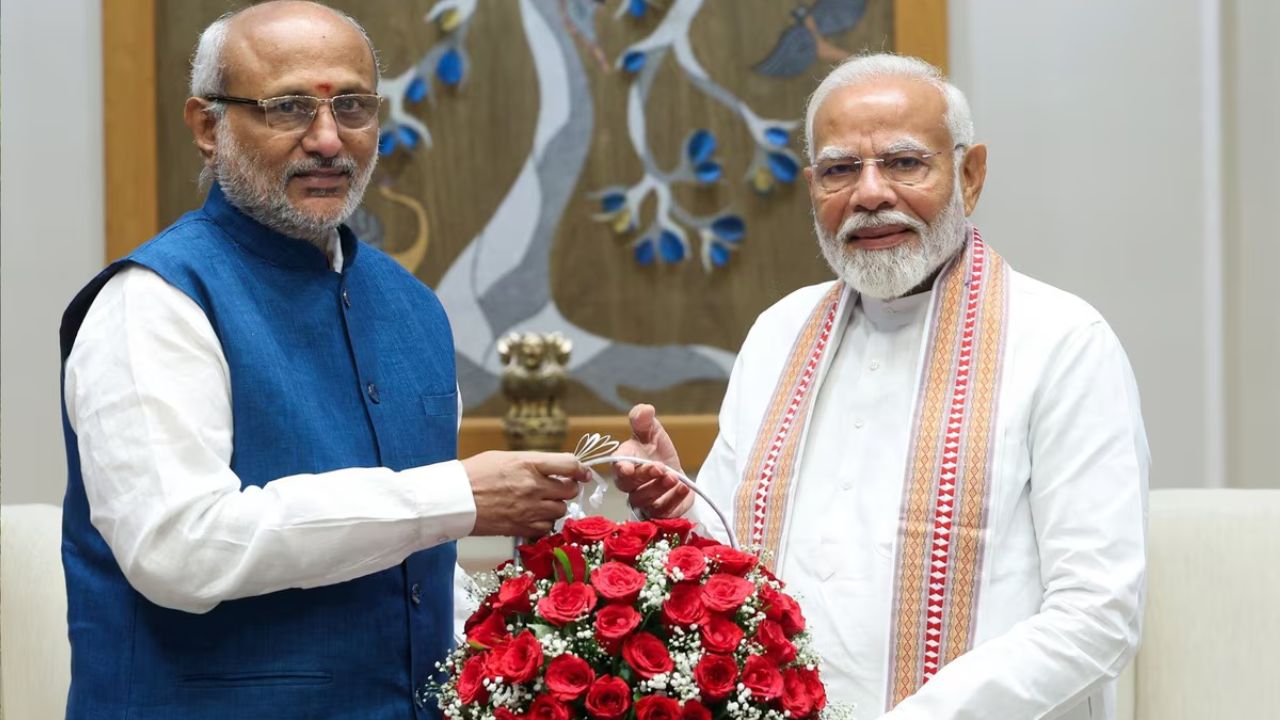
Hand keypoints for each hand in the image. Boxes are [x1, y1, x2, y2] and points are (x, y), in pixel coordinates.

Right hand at [462, 451, 588, 536]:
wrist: (454, 499)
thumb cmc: (475, 474)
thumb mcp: (506, 457)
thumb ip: (533, 462)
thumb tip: (556, 468)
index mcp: (529, 464)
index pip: (569, 465)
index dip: (581, 469)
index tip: (583, 473)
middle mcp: (533, 486)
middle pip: (570, 490)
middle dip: (567, 488)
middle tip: (558, 487)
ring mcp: (529, 509)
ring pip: (560, 510)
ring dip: (555, 506)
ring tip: (540, 502)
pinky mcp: (522, 527)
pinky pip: (547, 527)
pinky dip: (544, 523)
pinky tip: (532, 516)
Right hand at [613, 404, 693, 518]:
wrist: (674, 471)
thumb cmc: (656, 451)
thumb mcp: (652, 431)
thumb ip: (644, 420)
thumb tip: (645, 409)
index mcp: (623, 462)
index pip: (616, 466)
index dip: (620, 467)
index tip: (627, 467)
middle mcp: (629, 485)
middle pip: (630, 485)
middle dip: (645, 476)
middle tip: (661, 468)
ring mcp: (643, 501)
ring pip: (645, 500)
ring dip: (660, 489)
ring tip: (674, 478)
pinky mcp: (659, 513)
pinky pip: (663, 512)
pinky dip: (674, 500)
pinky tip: (684, 488)